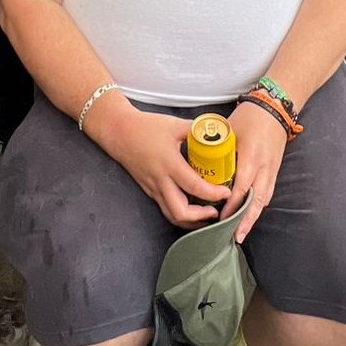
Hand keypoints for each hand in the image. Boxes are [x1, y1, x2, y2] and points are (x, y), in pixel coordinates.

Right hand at [93, 106, 226, 227]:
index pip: (195, 187)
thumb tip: (217, 133)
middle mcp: (161, 180)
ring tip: (207, 215)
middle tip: (217, 210)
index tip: (226, 193)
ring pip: (172, 215)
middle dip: (202, 217)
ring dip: (191, 221)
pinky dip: (181, 213)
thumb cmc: (146, 127)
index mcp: (169, 164)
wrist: (118, 132)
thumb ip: (197, 130)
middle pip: (181, 212)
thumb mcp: (175, 125)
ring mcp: (153, 188)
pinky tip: (192, 207)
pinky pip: (165, 208)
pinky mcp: (149, 190)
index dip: (213, 194)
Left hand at [222, 101, 287, 240]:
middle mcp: (264, 167)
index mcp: (251, 157)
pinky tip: (250, 215)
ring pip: (263, 200)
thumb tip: (201, 165)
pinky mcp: (275, 171)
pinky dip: (258, 206)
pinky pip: (267, 193)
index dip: (232, 205)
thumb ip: (218, 149)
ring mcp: (272, 170)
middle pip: (255, 200)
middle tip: (234, 235)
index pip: (241, 188)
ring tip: (241, 232)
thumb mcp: (230, 131)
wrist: (275, 108)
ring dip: (253, 217)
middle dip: (245, 220)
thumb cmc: (250, 117)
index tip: (221, 217)